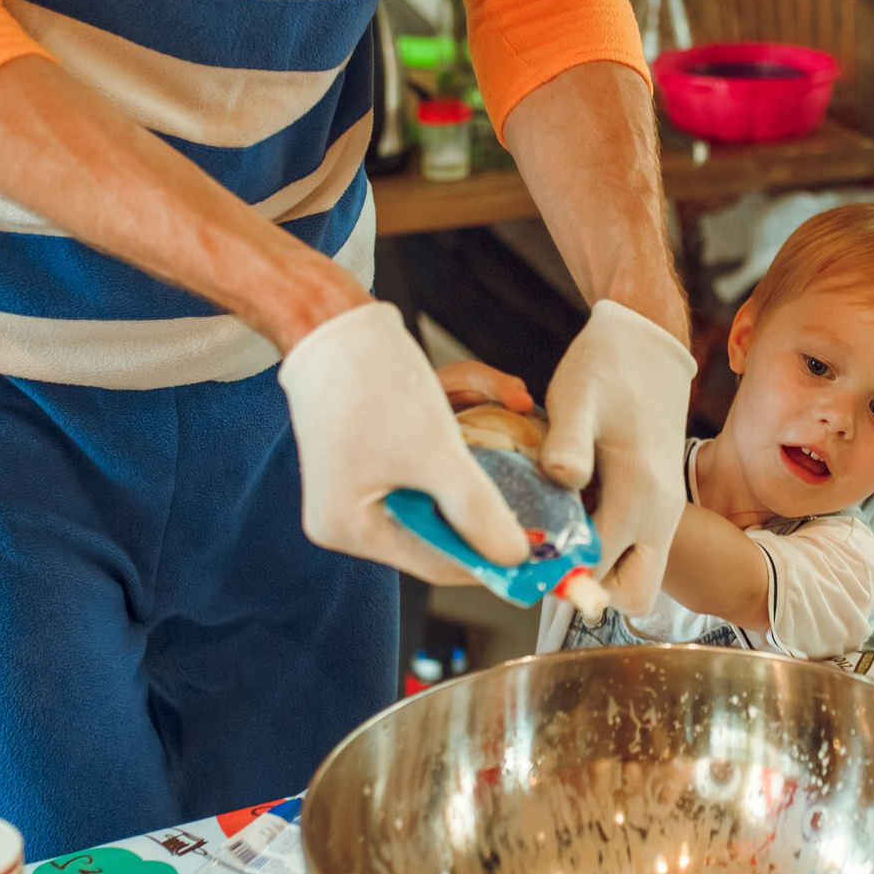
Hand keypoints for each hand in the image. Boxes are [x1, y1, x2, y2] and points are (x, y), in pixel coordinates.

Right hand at [278, 304, 528, 583]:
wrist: (330, 314)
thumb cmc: (371, 382)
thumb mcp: (435, 453)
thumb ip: (478, 511)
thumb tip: (515, 558)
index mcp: (351, 527)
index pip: (437, 559)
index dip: (493, 552)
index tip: (543, 547)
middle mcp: (351, 511)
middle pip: (444, 516)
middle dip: (490, 479)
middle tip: (537, 466)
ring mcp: (362, 477)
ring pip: (445, 472)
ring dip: (480, 430)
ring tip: (508, 395)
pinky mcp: (376, 444)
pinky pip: (433, 446)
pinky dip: (461, 414)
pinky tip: (483, 386)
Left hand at [542, 300, 697, 614]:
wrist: (648, 345)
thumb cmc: (606, 369)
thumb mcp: (577, 399)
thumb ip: (568, 444)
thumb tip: (561, 481)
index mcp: (639, 495)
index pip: (598, 570)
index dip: (558, 574)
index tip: (525, 555)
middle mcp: (659, 515)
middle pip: (629, 594)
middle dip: (589, 589)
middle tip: (549, 555)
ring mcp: (665, 513)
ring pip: (637, 576)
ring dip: (601, 570)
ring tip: (560, 534)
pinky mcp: (661, 505)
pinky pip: (638, 551)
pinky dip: (610, 549)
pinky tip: (576, 515)